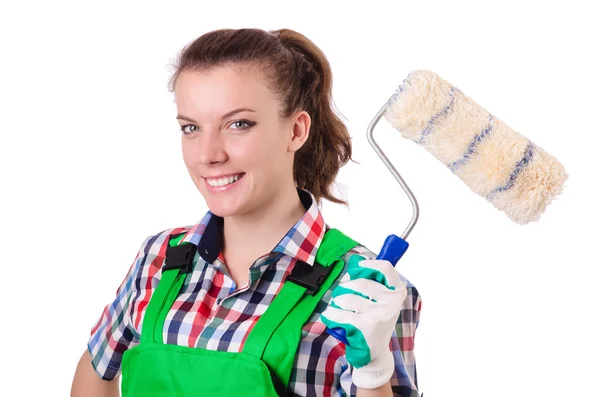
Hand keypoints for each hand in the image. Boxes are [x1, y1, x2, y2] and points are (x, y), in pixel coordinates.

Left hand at [320, 255, 406, 388]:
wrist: (373, 353)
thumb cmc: (373, 321)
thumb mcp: (379, 300)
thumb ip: (371, 280)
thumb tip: (355, 260)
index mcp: (397, 292)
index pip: (385, 268)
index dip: (368, 265)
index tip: (357, 268)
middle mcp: (392, 302)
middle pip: (359, 282)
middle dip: (344, 288)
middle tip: (342, 298)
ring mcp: (379, 314)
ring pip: (346, 297)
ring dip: (336, 303)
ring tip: (339, 310)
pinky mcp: (365, 327)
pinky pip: (338, 313)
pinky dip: (330, 314)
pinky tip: (331, 317)